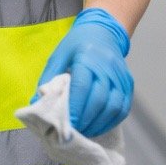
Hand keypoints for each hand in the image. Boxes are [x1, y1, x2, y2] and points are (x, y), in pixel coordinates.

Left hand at [32, 7, 132, 136]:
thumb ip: (48, 78)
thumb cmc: (77, 44)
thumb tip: (36, 103)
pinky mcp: (128, 85)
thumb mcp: (59, 55)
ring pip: (113, 107)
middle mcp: (108, 68)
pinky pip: (122, 109)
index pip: (82, 87)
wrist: (104, 31)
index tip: (64, 124)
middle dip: (84, 120)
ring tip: (82, 133)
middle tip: (71, 133)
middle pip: (99, 100)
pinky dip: (109, 122)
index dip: (74, 108)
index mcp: (88, 58)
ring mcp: (121, 77)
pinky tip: (97, 127)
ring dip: (97, 124)